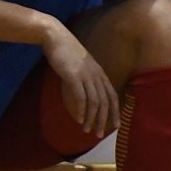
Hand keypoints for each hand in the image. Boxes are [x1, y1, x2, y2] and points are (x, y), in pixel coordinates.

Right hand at [40, 20, 118, 136]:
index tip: (115, 126)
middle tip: (99, 134)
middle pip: (105, 102)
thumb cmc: (65, 50)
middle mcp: (96, 75)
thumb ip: (85, 77)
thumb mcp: (80, 64)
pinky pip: (80, 97)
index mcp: (100, 72)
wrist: (55, 37)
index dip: (115, 112)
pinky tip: (79, 119)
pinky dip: (81, 110)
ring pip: (94, 102)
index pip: (112, 96)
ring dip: (91, 118)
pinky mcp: (73, 76)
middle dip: (103, 120)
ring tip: (87, 130)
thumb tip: (84, 91)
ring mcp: (86, 75)